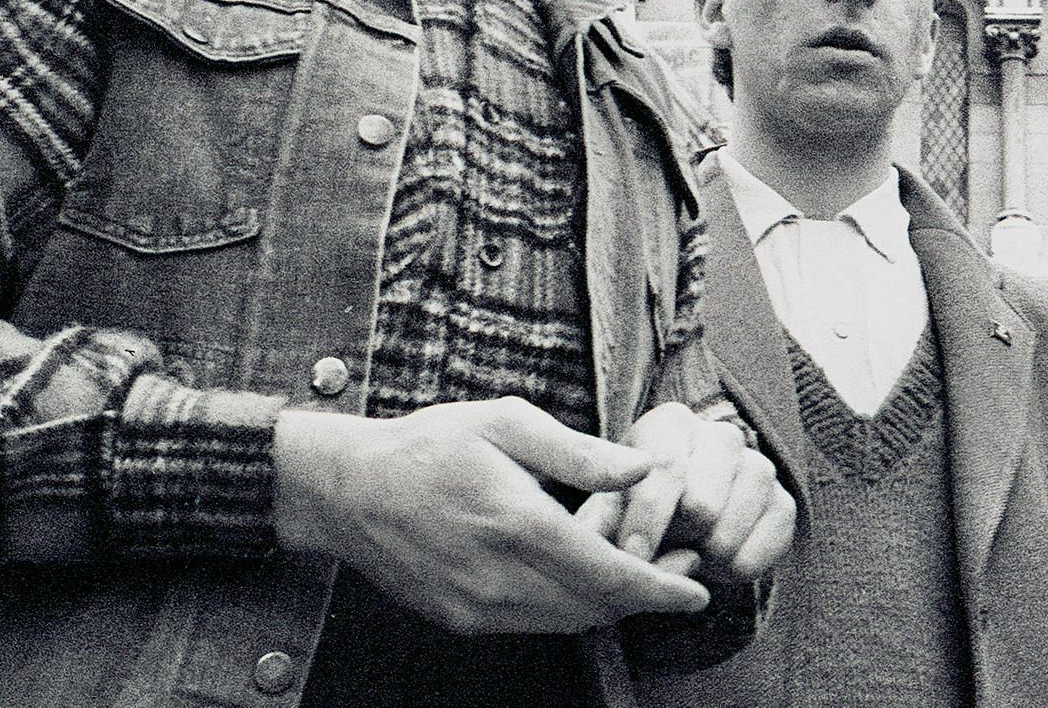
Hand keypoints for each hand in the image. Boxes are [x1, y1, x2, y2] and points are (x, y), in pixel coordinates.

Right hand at [273, 397, 711, 634]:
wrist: (348, 490)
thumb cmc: (432, 445)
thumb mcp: (508, 423)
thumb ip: (579, 452)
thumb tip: (644, 469)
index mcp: (518, 525)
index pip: (609, 576)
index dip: (661, 589)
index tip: (699, 589)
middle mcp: (499, 578)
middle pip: (596, 609)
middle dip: (647, 596)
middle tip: (684, 567)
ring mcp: (477, 607)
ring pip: (569, 623)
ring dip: (611, 605)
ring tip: (644, 569)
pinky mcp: (461, 619)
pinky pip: (535, 624)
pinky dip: (571, 608)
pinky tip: (585, 576)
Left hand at [577, 401, 794, 584]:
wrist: (678, 529)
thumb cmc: (633, 516)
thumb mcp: (605, 514)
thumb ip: (596, 525)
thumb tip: (600, 543)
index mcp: (671, 424)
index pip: (665, 467)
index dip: (647, 518)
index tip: (632, 556)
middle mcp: (721, 435)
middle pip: (703, 503)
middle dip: (676, 540)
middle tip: (662, 549)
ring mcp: (759, 467)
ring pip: (730, 531)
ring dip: (702, 558)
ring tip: (687, 553)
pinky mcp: (784, 504)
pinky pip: (761, 551)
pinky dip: (733, 570)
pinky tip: (716, 563)